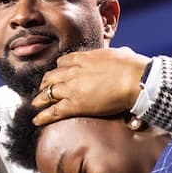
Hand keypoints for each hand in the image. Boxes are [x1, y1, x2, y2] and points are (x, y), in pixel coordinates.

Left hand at [32, 46, 150, 125]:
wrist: (134, 79)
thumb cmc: (132, 66)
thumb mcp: (121, 52)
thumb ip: (117, 53)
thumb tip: (124, 52)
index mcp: (83, 57)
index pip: (63, 62)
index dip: (59, 70)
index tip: (59, 74)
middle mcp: (72, 71)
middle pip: (51, 77)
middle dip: (47, 83)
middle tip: (45, 89)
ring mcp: (71, 88)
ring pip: (48, 93)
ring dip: (41, 98)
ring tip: (36, 104)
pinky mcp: (74, 105)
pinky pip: (53, 111)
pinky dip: (43, 116)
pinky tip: (37, 120)